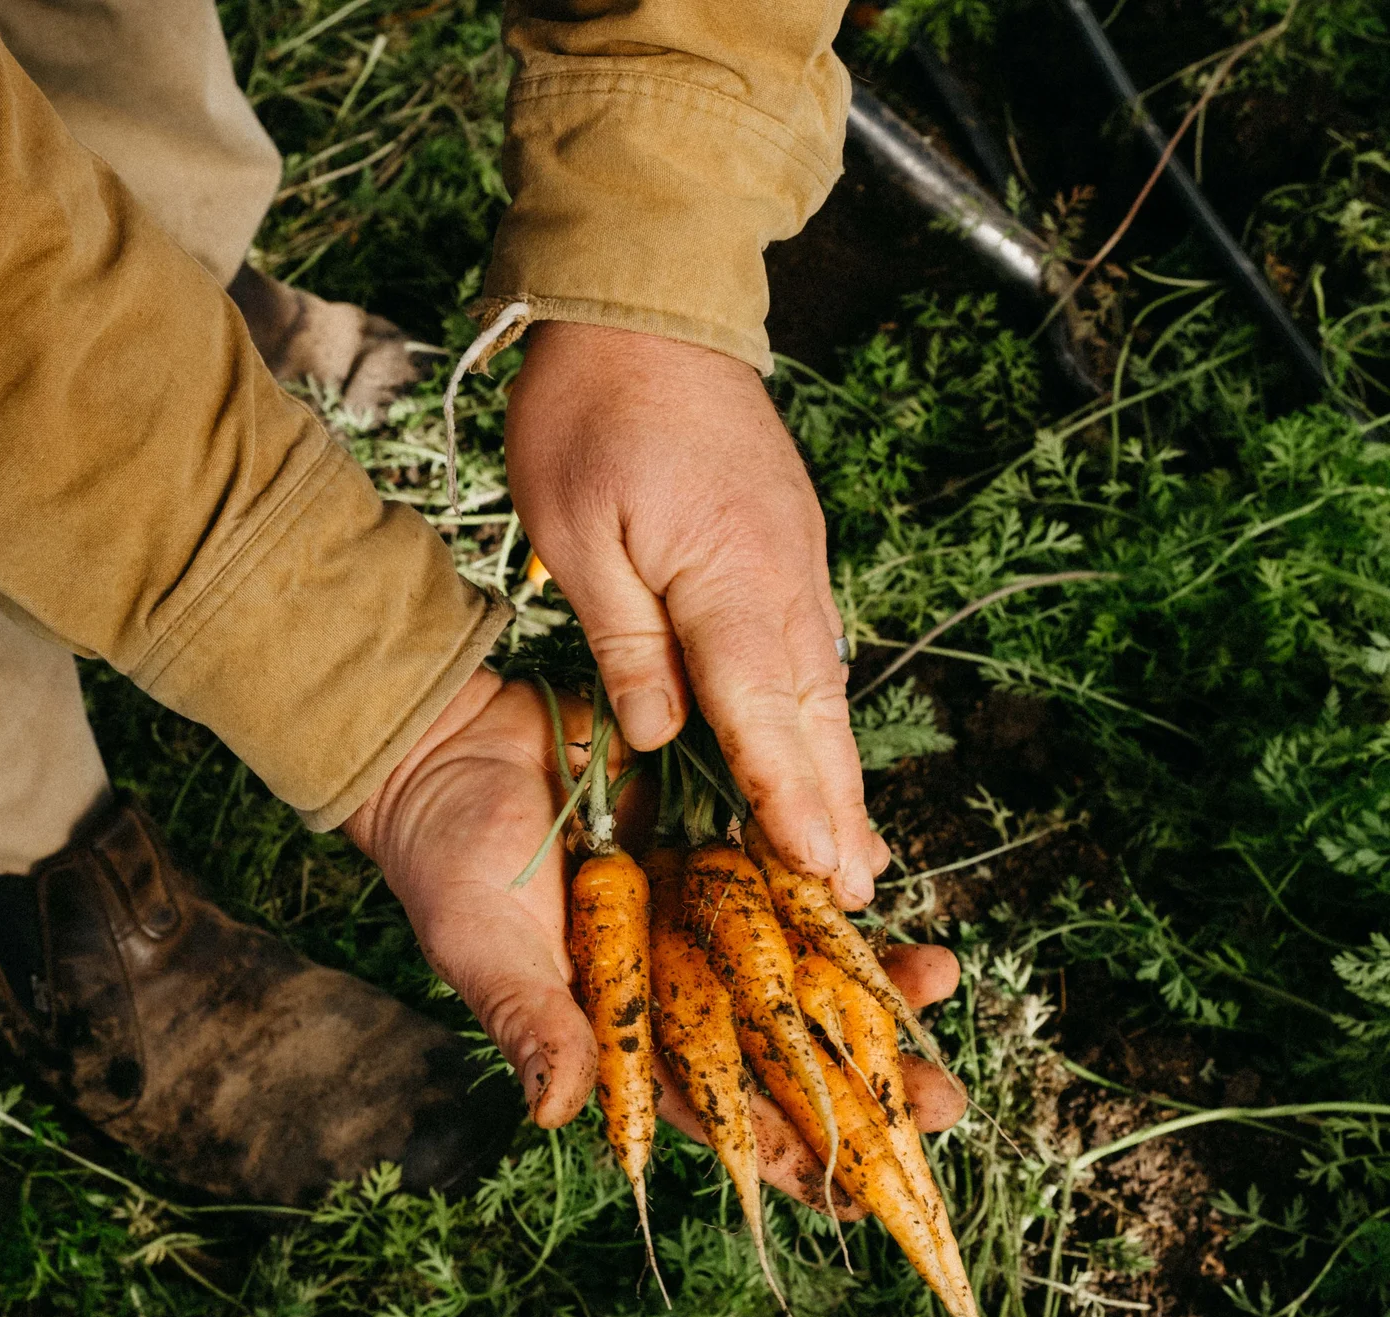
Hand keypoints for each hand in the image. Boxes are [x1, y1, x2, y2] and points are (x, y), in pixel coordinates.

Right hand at [345, 670, 966, 1202]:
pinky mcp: (712, 833)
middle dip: (867, 1078)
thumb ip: (531, 1021)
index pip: (715, 1110)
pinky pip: (786, 861)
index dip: (784, 1155)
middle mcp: (675, 976)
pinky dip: (830, 874)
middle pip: (782, 1043)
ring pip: (801, 957)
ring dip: (872, 975)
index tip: (858, 1196)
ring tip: (943, 976)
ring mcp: (698, 906)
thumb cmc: (448, 863)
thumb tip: (557, 1111)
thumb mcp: (483, 946)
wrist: (452, 747)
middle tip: (948, 1103)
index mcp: (624, 1027)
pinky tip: (881, 879)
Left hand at [507, 321, 889, 907]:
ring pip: (822, 685)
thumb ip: (625, 640)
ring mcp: (796, 558)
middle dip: (839, 808)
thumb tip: (659, 734)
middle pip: (816, 714)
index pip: (767, 715)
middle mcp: (785, 578)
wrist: (646, 299)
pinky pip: (809, 647)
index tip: (827, 875)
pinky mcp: (787, 543)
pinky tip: (814, 750)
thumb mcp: (576, 532)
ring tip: (853, 850)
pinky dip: (815, 711)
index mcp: (733, 579)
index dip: (794, 802)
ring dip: (837, 769)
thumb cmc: (589, 410)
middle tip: (860, 895)